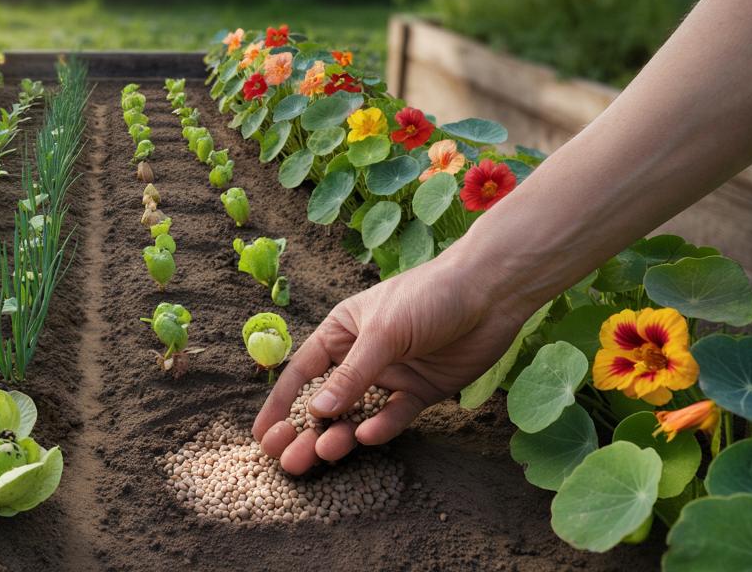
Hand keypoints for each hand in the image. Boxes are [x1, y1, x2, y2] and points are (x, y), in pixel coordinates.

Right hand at [252, 248, 539, 473]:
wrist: (490, 293)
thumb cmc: (427, 297)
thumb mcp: (381, 333)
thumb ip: (351, 375)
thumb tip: (315, 411)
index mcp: (340, 333)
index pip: (302, 373)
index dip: (280, 403)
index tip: (261, 434)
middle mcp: (361, 357)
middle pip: (326, 402)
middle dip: (306, 430)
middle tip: (287, 458)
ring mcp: (390, 377)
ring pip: (356, 415)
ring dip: (339, 435)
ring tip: (323, 452)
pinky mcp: (420, 393)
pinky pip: (394, 416)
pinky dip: (380, 427)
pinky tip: (366, 436)